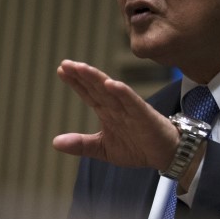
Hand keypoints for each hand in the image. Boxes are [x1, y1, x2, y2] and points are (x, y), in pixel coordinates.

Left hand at [52, 59, 178, 169]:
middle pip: (97, 87)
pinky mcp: (144, 115)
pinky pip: (132, 102)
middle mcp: (116, 106)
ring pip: (111, 90)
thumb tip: (54, 143)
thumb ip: (81, 144)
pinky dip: (122, 93)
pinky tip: (111, 84)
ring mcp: (130, 109)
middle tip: (66, 64)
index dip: (76, 82)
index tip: (61, 70)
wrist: (165, 155)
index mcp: (107, 111)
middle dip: (82, 75)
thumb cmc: (137, 147)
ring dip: (97, 78)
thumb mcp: (103, 149)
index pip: (88, 93)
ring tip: (82, 68)